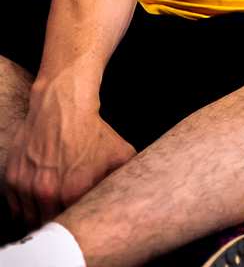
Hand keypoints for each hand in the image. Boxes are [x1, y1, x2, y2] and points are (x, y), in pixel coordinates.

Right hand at [6, 77, 135, 228]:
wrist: (63, 109)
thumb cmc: (91, 131)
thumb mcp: (121, 154)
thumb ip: (126, 178)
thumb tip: (138, 194)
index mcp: (75, 192)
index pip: (72, 224)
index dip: (76, 225)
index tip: (80, 224)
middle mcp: (48, 192)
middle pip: (49, 226)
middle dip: (58, 225)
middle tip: (65, 222)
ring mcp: (27, 187)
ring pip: (29, 221)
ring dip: (39, 220)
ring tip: (51, 214)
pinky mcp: (13, 180)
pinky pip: (14, 209)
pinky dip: (23, 211)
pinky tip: (36, 206)